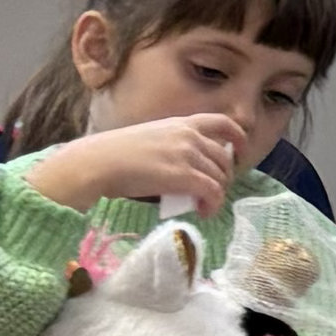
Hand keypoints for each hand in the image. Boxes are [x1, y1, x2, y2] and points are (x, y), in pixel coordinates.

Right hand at [27, 110, 241, 219]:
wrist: (97, 163)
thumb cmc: (114, 154)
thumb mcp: (151, 138)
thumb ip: (174, 147)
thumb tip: (189, 169)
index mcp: (181, 124)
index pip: (223, 123)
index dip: (238, 138)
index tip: (239, 153)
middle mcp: (189, 136)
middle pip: (224, 158)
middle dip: (223, 177)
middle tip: (211, 192)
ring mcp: (188, 155)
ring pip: (220, 177)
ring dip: (217, 194)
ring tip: (204, 205)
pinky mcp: (184, 176)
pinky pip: (213, 192)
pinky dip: (213, 205)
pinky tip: (203, 212)